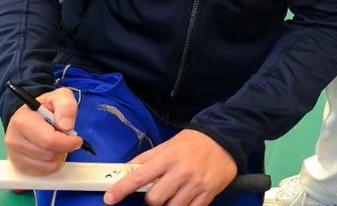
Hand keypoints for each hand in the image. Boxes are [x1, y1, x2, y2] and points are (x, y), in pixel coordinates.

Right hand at [4, 87, 83, 174]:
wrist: (30, 115)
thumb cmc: (46, 107)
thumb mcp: (60, 97)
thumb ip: (66, 106)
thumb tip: (66, 126)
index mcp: (22, 122)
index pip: (49, 141)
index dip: (68, 142)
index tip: (77, 139)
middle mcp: (13, 141)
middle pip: (49, 155)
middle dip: (64, 148)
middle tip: (65, 138)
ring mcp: (13, 156)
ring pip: (47, 165)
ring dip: (59, 156)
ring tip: (56, 143)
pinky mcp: (18, 167)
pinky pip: (43, 172)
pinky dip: (52, 164)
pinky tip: (50, 152)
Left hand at [104, 129, 235, 205]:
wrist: (226, 138)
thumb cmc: (193, 142)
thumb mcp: (168, 145)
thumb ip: (147, 159)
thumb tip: (125, 171)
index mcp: (168, 157)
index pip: (139, 176)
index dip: (121, 189)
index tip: (110, 198)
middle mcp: (181, 171)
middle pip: (155, 199)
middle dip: (152, 199)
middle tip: (158, 191)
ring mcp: (196, 184)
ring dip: (168, 204)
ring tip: (173, 195)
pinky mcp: (209, 193)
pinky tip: (184, 199)